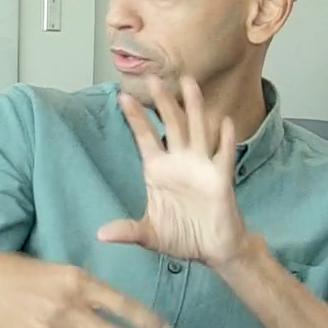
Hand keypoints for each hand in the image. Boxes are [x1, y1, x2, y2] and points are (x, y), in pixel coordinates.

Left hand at [100, 75, 248, 265]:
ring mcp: (201, 167)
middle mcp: (180, 162)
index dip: (135, 118)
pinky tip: (225, 122)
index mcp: (158, 170)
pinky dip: (226, 139)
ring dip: (194, 107)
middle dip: (163, 102)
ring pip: (197, 130)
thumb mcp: (150, 234)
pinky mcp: (220, 179)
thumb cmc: (183, 236)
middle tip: (153, 78)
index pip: (145, 137)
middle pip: (171, 125)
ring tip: (189, 82)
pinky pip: (223, 156)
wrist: (213, 250)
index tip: (121, 96)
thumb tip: (101, 235)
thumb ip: (128, 231)